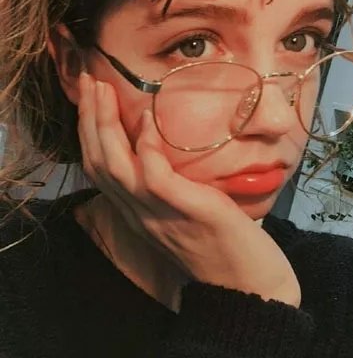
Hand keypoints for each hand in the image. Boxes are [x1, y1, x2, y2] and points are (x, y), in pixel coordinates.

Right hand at [77, 72, 300, 307]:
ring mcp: (160, 215)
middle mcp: (140, 215)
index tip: (90, 98)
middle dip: (89, 119)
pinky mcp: (187, 211)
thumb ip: (168, 188)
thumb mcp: (185, 214)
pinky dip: (148, 148)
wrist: (249, 287)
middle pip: (99, 163)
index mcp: (138, 214)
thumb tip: (162, 151)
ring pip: (116, 168)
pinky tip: (150, 122)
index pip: (99, 170)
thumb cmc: (222, 246)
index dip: (88, 133)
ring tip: (105, 90)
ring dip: (106, 126)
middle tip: (89, 80)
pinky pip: (155, 177)